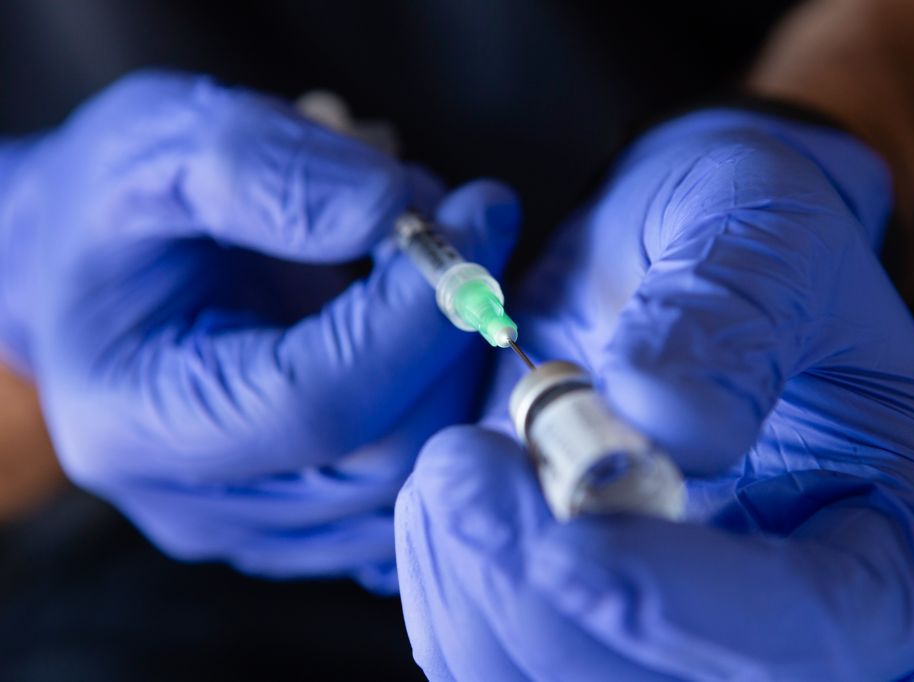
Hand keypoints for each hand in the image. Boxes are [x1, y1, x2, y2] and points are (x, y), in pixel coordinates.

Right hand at [0, 70, 520, 591]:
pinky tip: (436, 318)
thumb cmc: (114, 211)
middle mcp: (202, 501)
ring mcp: (266, 524)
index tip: (478, 218)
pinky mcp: (315, 518)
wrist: (99, 272)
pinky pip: (420, 484)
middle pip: (383, 454)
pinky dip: (453, 395)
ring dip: (462, 358)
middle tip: (475, 225)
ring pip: (419, 477)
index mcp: (139, 419)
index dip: (414, 315)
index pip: (316, 404)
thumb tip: (388, 209)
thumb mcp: (156, 146)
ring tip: (442, 258)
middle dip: (453, 334)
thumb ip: (263, 171)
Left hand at [395, 110, 913, 677]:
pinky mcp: (598, 622)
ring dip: (478, 592)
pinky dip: (449, 588)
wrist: (680, 260)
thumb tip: (673, 421)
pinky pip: (498, 659)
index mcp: (903, 538)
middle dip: (545, 603)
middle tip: (462, 472)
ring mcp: (691, 632)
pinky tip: (452, 492)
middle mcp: (799, 616)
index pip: (814, 625)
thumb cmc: (746, 240)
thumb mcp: (760, 217)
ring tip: (457, 463)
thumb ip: (733, 304)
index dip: (683, 606)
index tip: (563, 544)